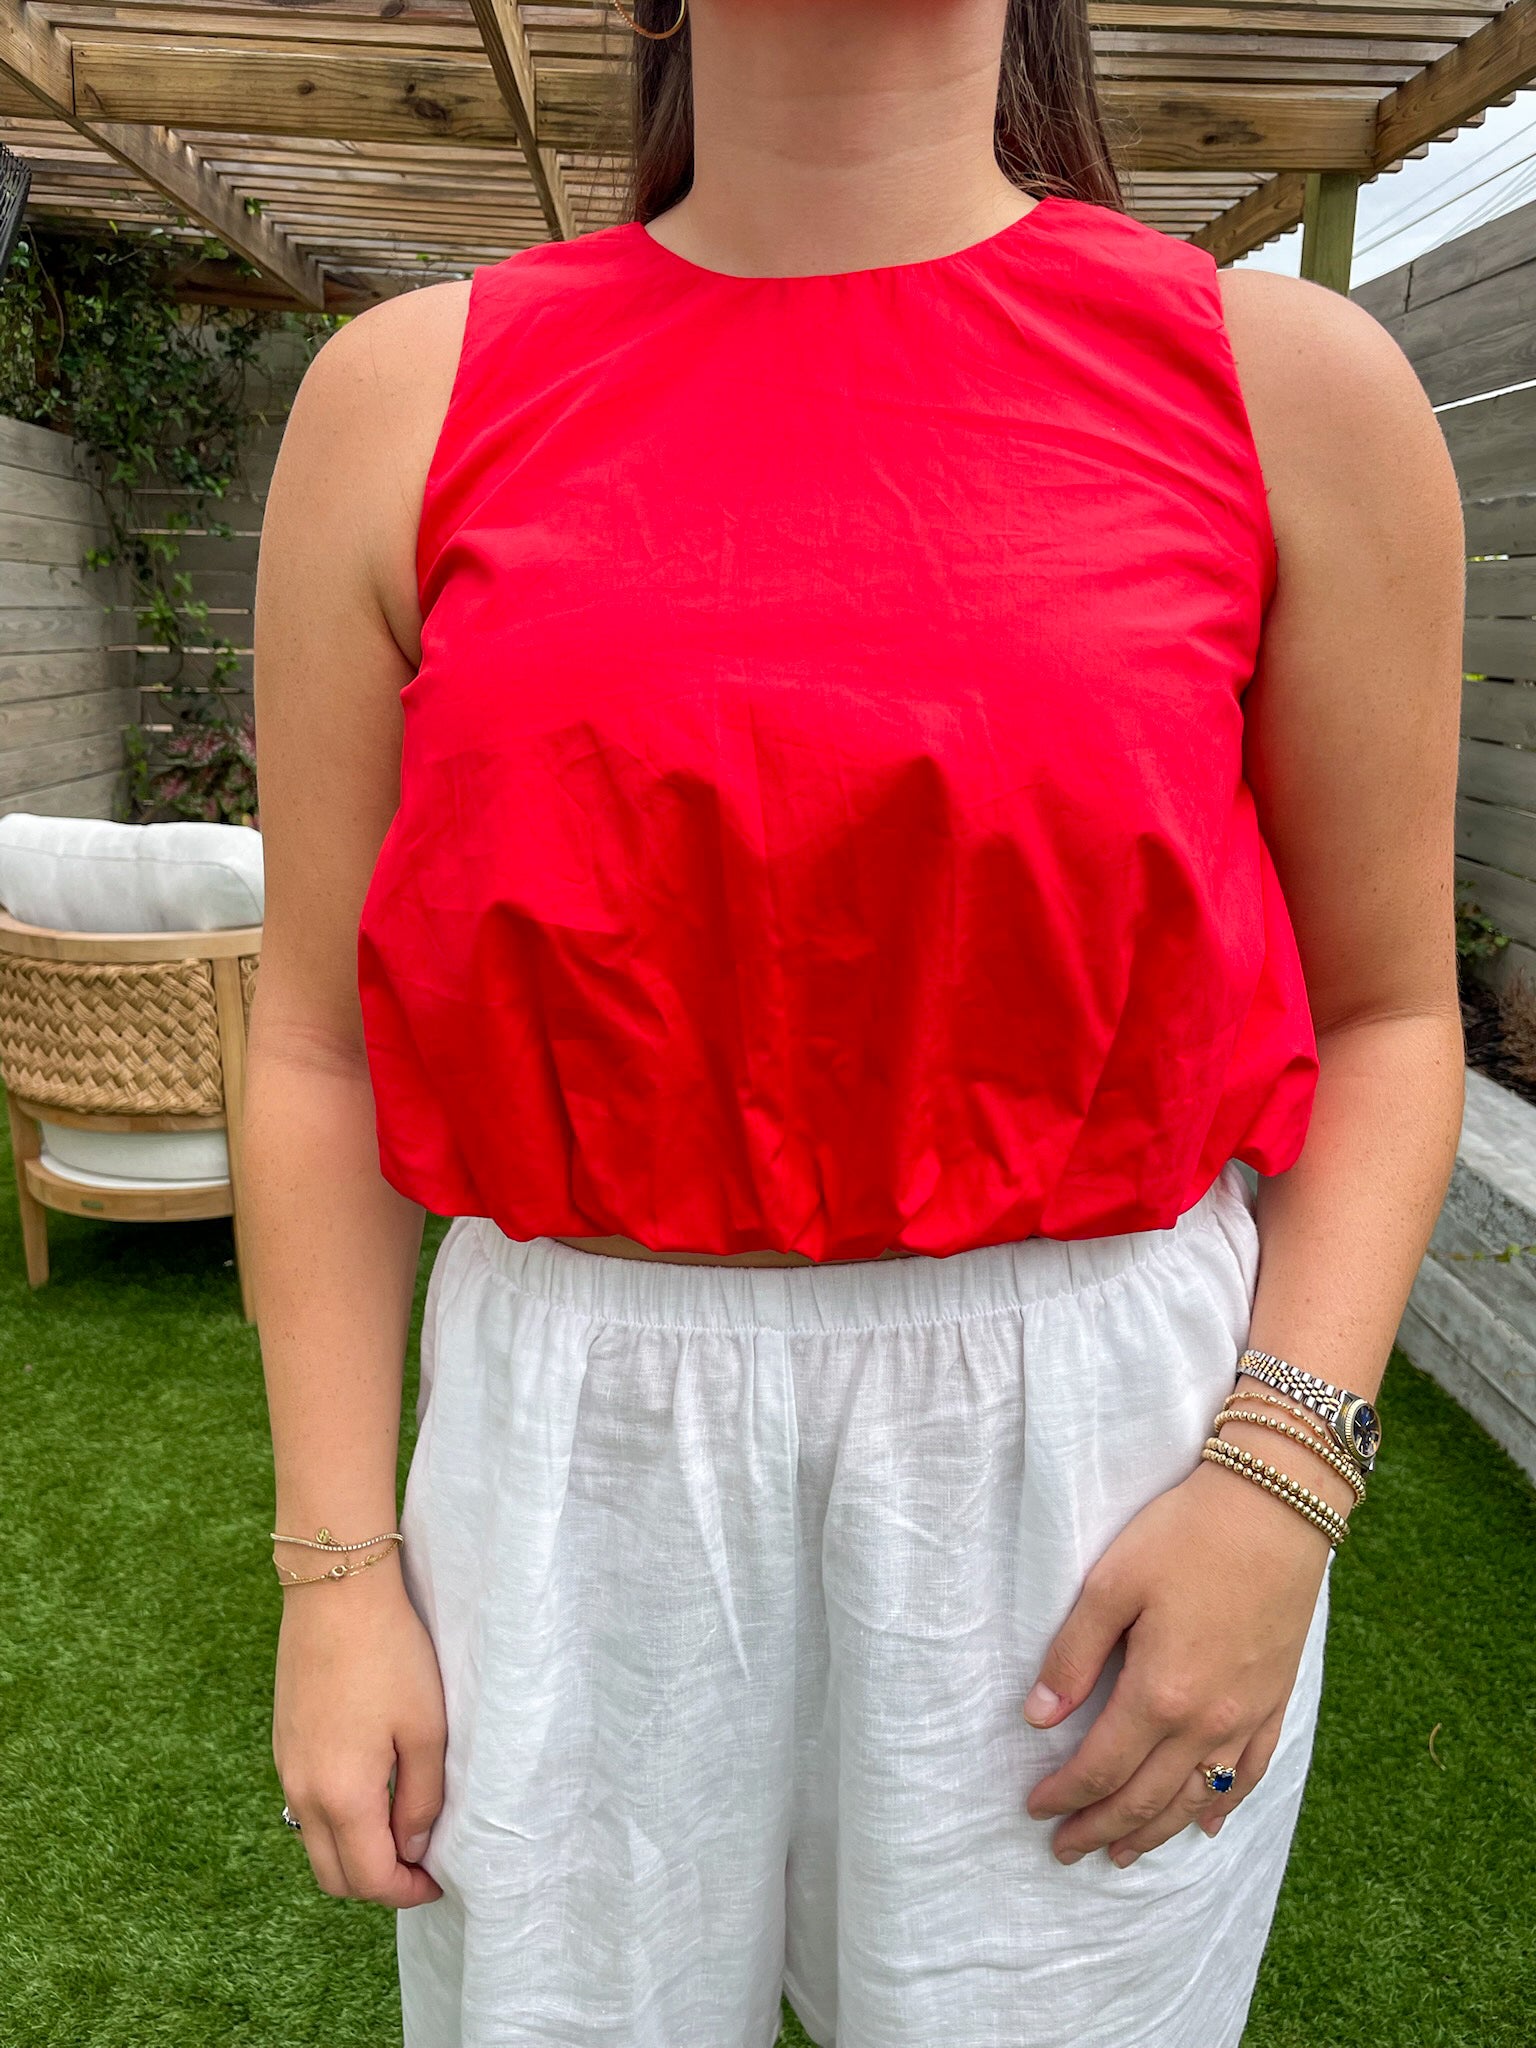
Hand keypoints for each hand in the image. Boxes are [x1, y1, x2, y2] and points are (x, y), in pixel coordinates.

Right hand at [273, 1556, 446, 1906]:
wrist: (335, 1591)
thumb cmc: (390, 1655)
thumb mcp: (426, 1730)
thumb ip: (421, 1799)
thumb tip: (411, 1848)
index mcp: (340, 1796)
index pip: (368, 1879)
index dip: (406, 1892)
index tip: (437, 1879)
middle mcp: (301, 1792)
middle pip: (332, 1875)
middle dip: (376, 1883)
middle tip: (419, 1862)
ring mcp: (285, 1767)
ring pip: (314, 1842)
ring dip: (353, 1852)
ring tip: (399, 1825)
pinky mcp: (282, 1743)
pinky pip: (304, 1806)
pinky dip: (335, 1820)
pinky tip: (371, 1789)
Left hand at [1021, 1452, 1337, 1866]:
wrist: (1276, 1505)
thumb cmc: (1186, 1535)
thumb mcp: (1113, 1583)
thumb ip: (1074, 1654)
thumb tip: (1039, 1716)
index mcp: (1161, 1693)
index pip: (1102, 1767)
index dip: (1065, 1795)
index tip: (1035, 1808)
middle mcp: (1208, 1720)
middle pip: (1147, 1796)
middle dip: (1101, 1827)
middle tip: (1065, 1850)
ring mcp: (1248, 1714)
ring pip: (1197, 1797)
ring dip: (1156, 1831)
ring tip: (1121, 1853)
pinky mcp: (1276, 1698)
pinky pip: (1251, 1772)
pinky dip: (1225, 1805)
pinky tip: (1207, 1824)